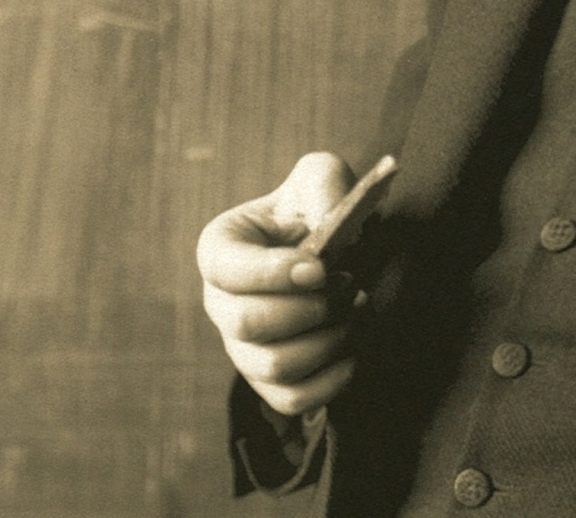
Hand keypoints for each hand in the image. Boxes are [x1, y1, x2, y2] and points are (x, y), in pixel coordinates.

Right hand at [199, 151, 359, 416]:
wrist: (334, 252)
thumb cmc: (318, 210)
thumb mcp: (323, 176)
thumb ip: (324, 182)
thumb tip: (327, 225)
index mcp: (221, 248)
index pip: (227, 269)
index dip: (272, 273)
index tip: (320, 268)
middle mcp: (220, 302)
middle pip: (246, 323)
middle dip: (307, 309)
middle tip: (347, 287)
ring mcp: (240, 347)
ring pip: (272, 365)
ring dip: (326, 341)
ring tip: (355, 310)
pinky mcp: (268, 380)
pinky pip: (290, 400)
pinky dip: (330, 381)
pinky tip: (354, 348)